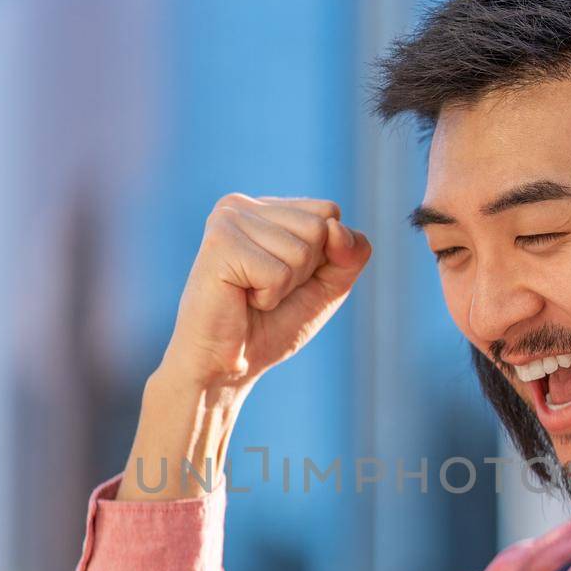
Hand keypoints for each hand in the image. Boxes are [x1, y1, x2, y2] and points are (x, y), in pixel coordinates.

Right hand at [164, 193, 371, 389]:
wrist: (224, 366)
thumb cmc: (270, 326)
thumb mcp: (326, 286)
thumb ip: (350, 253)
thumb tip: (335, 227)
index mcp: (265, 208)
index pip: (329, 213)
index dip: (323, 258)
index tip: (285, 278)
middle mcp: (242, 204)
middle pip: (319, 228)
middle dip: (304, 273)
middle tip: (265, 290)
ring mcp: (227, 220)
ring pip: (301, 251)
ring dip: (284, 287)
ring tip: (251, 296)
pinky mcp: (220, 244)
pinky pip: (278, 273)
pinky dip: (268, 297)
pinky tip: (241, 299)